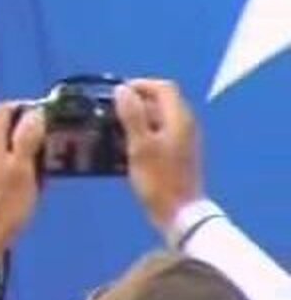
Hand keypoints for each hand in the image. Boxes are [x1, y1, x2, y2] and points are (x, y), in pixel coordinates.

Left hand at [0, 102, 45, 263]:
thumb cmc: (4, 208)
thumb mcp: (23, 170)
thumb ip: (27, 138)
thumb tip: (35, 113)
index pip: (3, 108)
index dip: (26, 107)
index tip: (47, 115)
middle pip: (3, 127)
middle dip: (28, 129)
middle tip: (51, 140)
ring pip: (3, 146)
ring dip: (24, 149)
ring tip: (45, 163)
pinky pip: (0, 164)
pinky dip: (17, 166)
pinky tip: (30, 182)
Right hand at [114, 78, 202, 230]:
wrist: (180, 214)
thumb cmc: (159, 179)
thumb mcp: (140, 146)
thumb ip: (132, 115)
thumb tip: (123, 89)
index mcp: (179, 119)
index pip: (163, 87)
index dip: (140, 85)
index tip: (117, 93)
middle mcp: (186, 125)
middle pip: (162, 101)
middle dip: (137, 101)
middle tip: (112, 111)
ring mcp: (185, 140)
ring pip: (160, 117)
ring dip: (139, 117)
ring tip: (115, 128)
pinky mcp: (180, 154)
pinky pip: (161, 132)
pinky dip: (145, 132)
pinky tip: (128, 145)